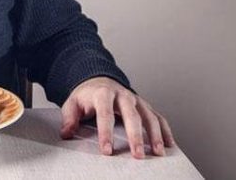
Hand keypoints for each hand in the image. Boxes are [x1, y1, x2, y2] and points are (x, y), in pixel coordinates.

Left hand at [60, 76, 174, 158]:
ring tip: (157, 152)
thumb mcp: (73, 103)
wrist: (98, 81)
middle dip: (135, 136)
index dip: (106, 133)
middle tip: (137, 155)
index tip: (107, 150)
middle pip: (131, 115)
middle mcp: (122, 95)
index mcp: (103, 94)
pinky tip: (169, 145)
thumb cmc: (86, 96)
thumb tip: (66, 133)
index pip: (105, 114)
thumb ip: (69, 117)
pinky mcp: (145, 105)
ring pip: (149, 115)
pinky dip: (165, 130)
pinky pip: (158, 117)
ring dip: (155, 134)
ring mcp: (136, 100)